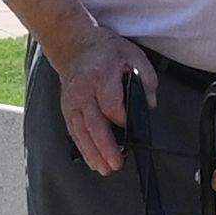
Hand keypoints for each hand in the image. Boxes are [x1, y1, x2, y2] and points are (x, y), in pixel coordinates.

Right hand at [50, 23, 152, 177]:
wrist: (75, 46)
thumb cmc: (107, 51)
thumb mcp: (133, 55)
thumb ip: (145, 78)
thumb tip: (148, 104)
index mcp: (100, 74)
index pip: (111, 104)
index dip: (122, 119)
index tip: (131, 128)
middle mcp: (82, 90)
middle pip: (94, 123)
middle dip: (105, 147)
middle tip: (117, 164)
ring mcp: (72, 102)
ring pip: (81, 131)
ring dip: (93, 153)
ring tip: (105, 169)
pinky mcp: (67, 109)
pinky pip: (74, 132)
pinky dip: (83, 148)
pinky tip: (93, 161)